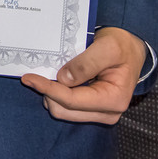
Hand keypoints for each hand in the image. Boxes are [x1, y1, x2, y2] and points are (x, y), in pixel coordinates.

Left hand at [21, 26, 145, 122]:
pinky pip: (66, 106)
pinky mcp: (91, 108)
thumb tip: (63, 79)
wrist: (129, 48)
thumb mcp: (107, 47)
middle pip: (63, 110)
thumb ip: (86, 63)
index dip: (48, 89)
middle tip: (37, 73)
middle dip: (48, 92)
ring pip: (62, 110)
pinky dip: (56, 93)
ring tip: (48, 74)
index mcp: (113, 100)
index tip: (28, 78)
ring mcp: (98, 112)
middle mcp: (107, 112)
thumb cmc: (121, 46)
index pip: (72, 100)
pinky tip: (55, 79)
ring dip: (51, 93)